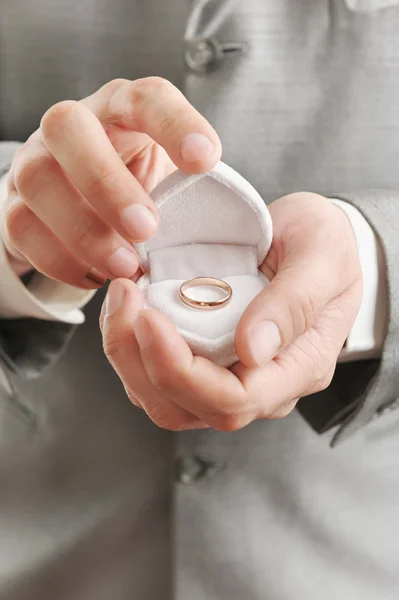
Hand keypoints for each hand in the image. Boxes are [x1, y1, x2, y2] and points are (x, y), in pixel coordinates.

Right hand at [0, 78, 220, 284]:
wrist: (83, 202)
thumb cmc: (138, 187)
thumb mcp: (168, 178)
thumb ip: (188, 193)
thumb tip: (222, 233)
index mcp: (122, 110)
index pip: (147, 98)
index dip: (176, 124)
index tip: (205, 159)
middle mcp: (72, 126)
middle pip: (70, 128)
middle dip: (107, 183)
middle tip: (146, 229)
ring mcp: (36, 162)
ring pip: (37, 180)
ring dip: (82, 230)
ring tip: (123, 266)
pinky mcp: (16, 204)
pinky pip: (22, 228)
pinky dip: (60, 260)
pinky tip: (96, 277)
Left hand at [101, 193, 361, 430]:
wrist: (312, 242)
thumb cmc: (325, 245)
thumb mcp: (323, 256)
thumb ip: (294, 302)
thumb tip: (253, 350)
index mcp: (296, 369)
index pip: (233, 401)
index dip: (180, 370)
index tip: (149, 316)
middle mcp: (260, 387)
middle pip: (186, 408)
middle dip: (139, 360)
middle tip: (124, 296)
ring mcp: (229, 378)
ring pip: (162, 398)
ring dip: (127, 354)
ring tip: (122, 296)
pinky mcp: (205, 362)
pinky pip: (155, 375)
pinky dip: (130, 344)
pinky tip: (131, 304)